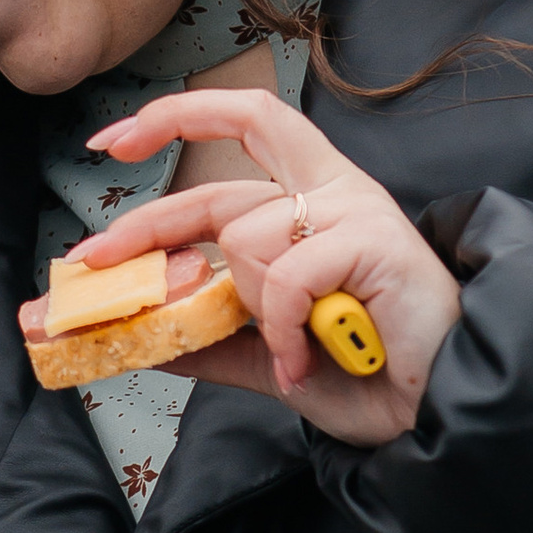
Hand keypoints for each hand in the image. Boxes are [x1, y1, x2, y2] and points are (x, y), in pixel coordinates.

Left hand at [79, 88, 459, 443]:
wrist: (436, 413)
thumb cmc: (367, 375)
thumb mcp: (265, 354)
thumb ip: (207, 334)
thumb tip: (136, 332)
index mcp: (313, 199)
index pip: (242, 123)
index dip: (175, 119)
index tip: (113, 141)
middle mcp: (334, 191)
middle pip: (222, 182)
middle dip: (150, 220)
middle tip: (96, 255)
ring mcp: (355, 210)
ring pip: (247, 239)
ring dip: (255, 310)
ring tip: (296, 349)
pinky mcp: (374, 239)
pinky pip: (286, 275)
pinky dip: (282, 328)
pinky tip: (307, 358)